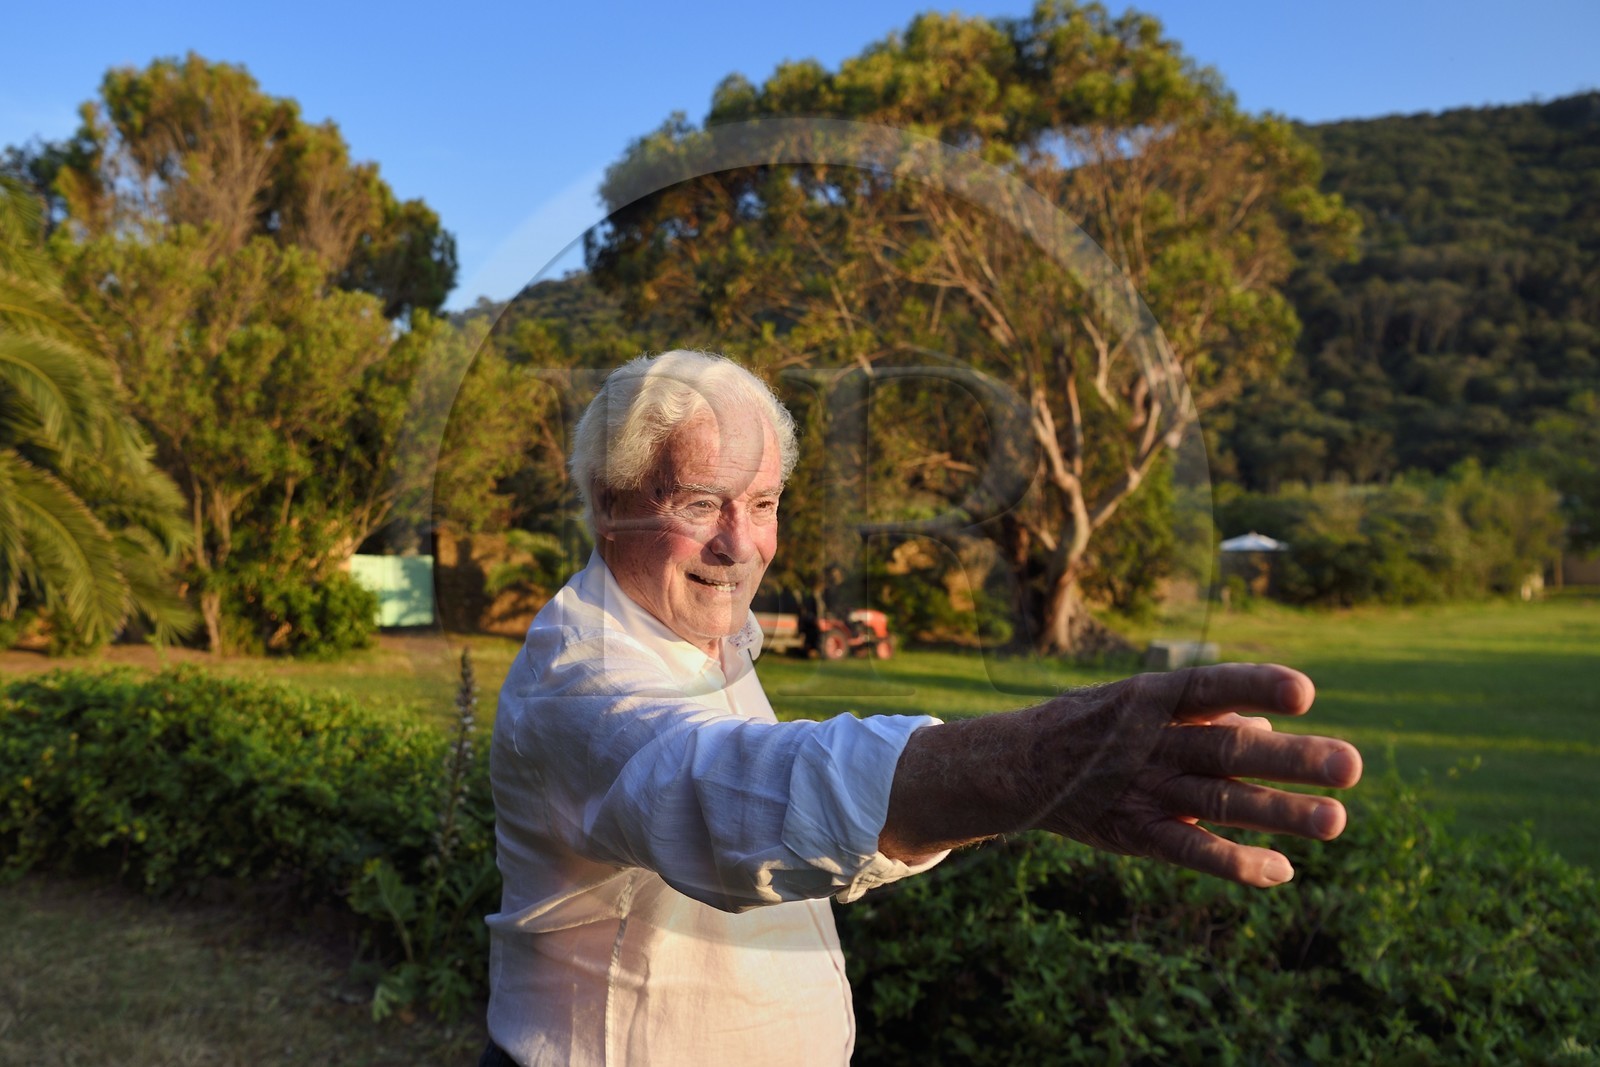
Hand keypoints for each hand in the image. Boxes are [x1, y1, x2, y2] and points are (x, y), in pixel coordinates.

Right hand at [1026, 663, 1360, 886]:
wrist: (1019, 764)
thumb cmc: (1097, 725)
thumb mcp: (1142, 702)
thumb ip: (1208, 715)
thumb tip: (1270, 732)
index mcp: (1154, 698)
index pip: (1210, 687)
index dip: (1254, 687)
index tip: (1305, 693)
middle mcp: (1152, 741)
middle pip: (1228, 749)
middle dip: (1290, 758)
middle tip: (1351, 765)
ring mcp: (1143, 789)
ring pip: (1219, 801)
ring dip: (1279, 812)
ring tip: (1336, 820)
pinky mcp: (1134, 832)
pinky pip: (1187, 850)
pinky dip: (1234, 863)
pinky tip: (1280, 871)